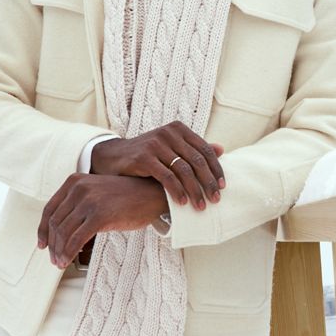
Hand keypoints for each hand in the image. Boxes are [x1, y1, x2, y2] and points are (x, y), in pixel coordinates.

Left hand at [37, 174, 167, 267]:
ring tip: (61, 263)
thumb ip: (79, 204)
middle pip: (55, 222)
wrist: (153, 195)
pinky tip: (68, 261)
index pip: (50, 209)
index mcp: (75, 181)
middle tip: (54, 259)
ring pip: (63, 232)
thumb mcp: (98, 193)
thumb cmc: (127, 198)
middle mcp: (79, 189)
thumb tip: (62, 229)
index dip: (42, 229)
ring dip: (59, 251)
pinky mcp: (99, 216)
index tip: (42, 244)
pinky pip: (76, 239)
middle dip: (52, 245)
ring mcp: (88, 201)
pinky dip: (68, 253)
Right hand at [91, 124, 225, 212]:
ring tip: (200, 206)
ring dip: (194, 190)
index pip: (204, 150)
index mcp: (178, 129)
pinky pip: (167, 177)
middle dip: (208, 182)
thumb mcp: (171, 148)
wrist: (113, 156)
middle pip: (196, 161)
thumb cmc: (147, 155)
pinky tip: (183, 203)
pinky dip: (177, 191)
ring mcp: (156, 144)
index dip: (216, 169)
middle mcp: (168, 133)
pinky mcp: (144, 157)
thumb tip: (221, 149)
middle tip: (215, 199)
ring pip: (183, 170)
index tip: (223, 187)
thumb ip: (193, 149)